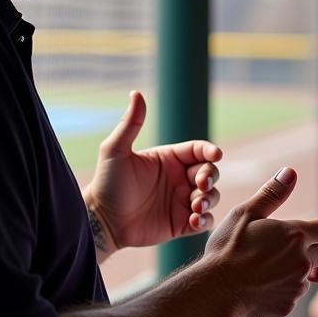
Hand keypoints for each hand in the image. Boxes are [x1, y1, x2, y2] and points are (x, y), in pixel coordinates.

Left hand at [83, 92, 221, 253]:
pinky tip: (195, 220)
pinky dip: (205, 220)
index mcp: (169, 159)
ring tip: (196, 205)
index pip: (198, 150)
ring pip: (212, 196)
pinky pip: (204, 220)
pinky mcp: (181, 223)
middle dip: (211, 176)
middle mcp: (179, 178)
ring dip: (210, 198)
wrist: (101, 220)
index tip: (216, 154)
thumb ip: (130, 123)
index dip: (210, 151)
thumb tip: (136, 93)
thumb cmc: (106, 183)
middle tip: (200, 184)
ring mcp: (181, 201)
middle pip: (210, 172)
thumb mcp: (115, 150)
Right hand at [202, 166, 317, 316]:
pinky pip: (291, 295)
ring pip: (305, 275)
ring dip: (294, 271)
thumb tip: (290, 172)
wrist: (215, 290)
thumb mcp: (245, 214)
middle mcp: (302, 260)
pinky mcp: (288, 306)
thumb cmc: (227, 249)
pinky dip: (281, 290)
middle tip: (280, 249)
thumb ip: (272, 194)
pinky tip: (260, 287)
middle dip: (308, 249)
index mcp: (294, 234)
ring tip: (263, 269)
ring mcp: (296, 285)